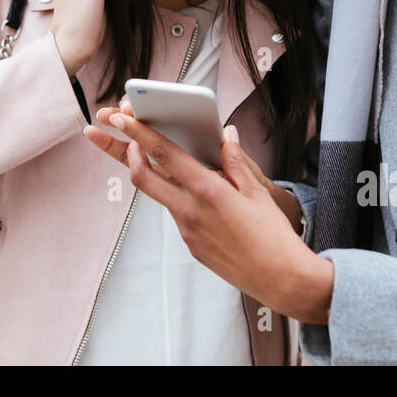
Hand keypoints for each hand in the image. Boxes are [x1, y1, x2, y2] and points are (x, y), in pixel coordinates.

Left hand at [87, 97, 303, 233]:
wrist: (280, 278)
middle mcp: (189, 210)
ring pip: (160, 195)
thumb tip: (225, 135)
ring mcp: (187, 231)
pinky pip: (177, 214)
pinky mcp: (191, 246)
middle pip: (143, 177)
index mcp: (207, 190)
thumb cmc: (273, 234)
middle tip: (116, 134)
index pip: (164, 154)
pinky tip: (197, 195)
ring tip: (160, 159)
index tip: (120, 117)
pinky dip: (179, 198)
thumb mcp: (256, 191)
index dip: (138, 133)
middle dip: (124, 152)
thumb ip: (234, 161)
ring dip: (154, 174)